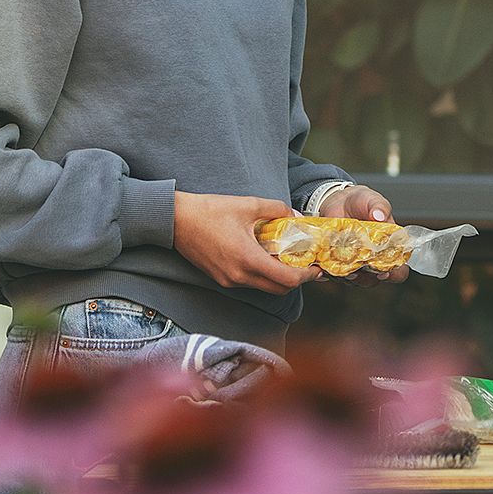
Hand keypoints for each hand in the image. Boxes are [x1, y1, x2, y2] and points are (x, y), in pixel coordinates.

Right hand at [173, 191, 317, 294]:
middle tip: (307, 265)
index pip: (287, 279)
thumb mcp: (248, 204)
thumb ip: (277, 210)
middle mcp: (239, 276)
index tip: (317, 268)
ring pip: (264, 288)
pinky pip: (250, 283)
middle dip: (297, 279)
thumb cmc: (210, 211)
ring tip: (289, 260)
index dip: (307, 276)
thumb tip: (297, 217)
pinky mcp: (221, 279)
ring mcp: (229, 280)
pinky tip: (267, 258)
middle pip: (279, 289)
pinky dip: (263, 275)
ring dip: (280, 278)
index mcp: (248, 259)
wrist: (175, 220)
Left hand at [315, 184, 406, 282]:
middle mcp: (373, 262)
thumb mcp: (373, 200)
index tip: (386, 270)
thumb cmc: (362, 203)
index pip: (399, 270)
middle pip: (374, 280)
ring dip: (347, 275)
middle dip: (366, 277)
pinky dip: (329, 271)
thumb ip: (379, 207)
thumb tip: (379, 215)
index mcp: (389, 249)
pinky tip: (326, 262)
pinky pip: (333, 274)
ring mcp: (354, 265)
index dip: (395, 273)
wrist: (338, 201)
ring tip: (340, 264)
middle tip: (358, 268)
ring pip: (353, 280)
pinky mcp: (335, 264)